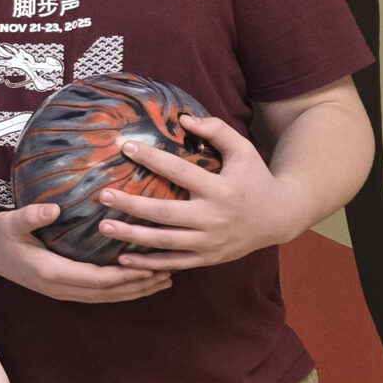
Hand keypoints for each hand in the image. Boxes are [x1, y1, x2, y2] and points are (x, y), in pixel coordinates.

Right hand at [0, 201, 170, 302]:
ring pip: (106, 297)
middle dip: (140, 285)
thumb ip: (31, 216)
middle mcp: (61, 288)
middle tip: (170, 272)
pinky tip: (139, 281)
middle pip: (109, 292)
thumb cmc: (0, 234)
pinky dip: (122, 290)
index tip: (151, 265)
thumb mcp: (11, 222)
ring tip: (164, 280)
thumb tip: (53, 208)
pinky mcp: (65, 289)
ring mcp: (63, 292)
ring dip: (135, 290)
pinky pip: (99, 293)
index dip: (126, 274)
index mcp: (53, 273)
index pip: (98, 279)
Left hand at [97, 114, 301, 270]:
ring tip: (103, 227)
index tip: (125, 147)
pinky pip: (174, 263)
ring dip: (132, 237)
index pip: (179, 171)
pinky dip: (149, 264)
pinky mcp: (208, 258)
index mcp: (220, 188)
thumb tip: (184, 118)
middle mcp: (213, 217)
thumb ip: (217, 130)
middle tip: (102, 196)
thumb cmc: (256, 178)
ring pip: (165, 242)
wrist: (280, 217)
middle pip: (165, 213)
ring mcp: (209, 242)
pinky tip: (123, 260)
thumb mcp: (243, 150)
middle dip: (131, 205)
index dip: (151, 158)